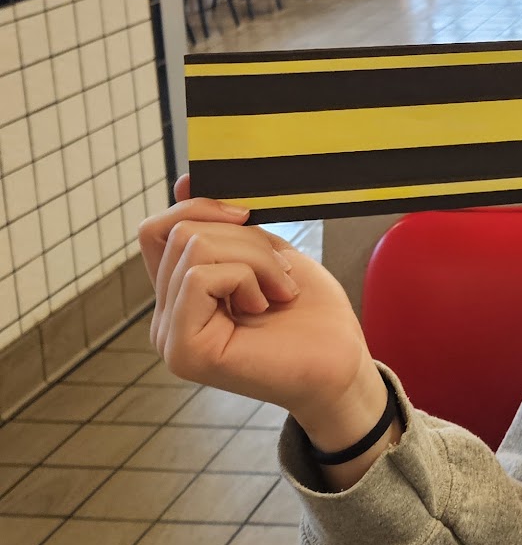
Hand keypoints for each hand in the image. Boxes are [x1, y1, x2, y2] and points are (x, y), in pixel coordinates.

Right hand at [138, 176, 381, 454]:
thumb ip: (224, 225)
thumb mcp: (265, 252)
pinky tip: (266, 306)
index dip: (197, 206)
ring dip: (253, 258)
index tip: (245, 212)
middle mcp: (165, 318)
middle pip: (181, 231)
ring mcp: (170, 336)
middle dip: (244, 237)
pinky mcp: (184, 351)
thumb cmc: (311, 316)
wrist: (342, 364)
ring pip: (194, 246)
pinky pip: (201, 276)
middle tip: (279, 275)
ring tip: (278, 292)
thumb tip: (186, 179)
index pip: (156, 231)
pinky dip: (246, 277)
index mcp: (180, 296)